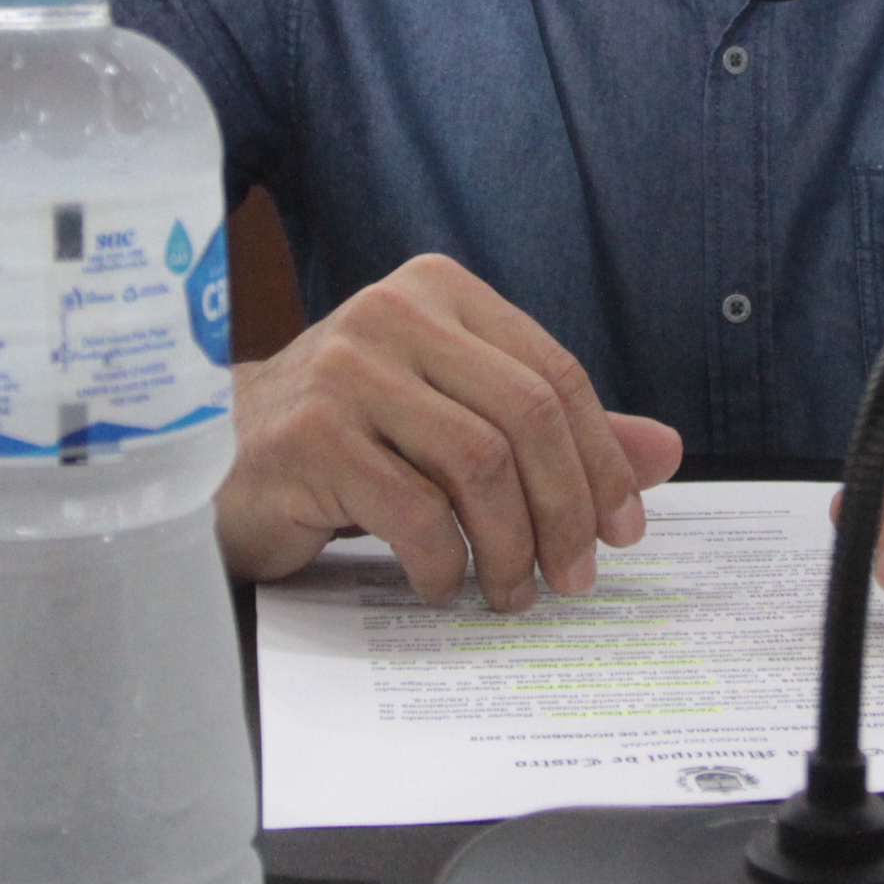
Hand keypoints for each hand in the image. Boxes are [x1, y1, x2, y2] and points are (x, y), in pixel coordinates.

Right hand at [217, 253, 684, 609]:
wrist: (216, 458)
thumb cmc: (348, 438)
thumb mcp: (454, 416)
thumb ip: (553, 431)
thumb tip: (666, 453)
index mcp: (439, 292)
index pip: (555, 374)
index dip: (603, 460)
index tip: (623, 531)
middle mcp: (392, 315)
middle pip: (527, 417)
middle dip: (567, 511)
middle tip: (575, 578)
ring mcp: (345, 372)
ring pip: (479, 466)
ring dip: (511, 548)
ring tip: (510, 592)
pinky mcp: (309, 439)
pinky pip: (415, 513)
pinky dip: (444, 564)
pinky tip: (440, 585)